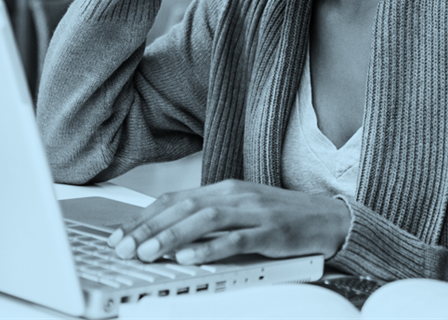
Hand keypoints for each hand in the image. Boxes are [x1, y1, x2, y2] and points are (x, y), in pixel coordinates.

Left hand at [107, 180, 351, 264]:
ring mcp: (254, 212)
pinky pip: (237, 239)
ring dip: (173, 236)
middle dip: (149, 228)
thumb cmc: (280, 218)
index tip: (120, 236)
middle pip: (184, 207)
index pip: (176, 199)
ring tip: (148, 253)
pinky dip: (210, 248)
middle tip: (124, 248)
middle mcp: (236, 195)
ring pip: (206, 220)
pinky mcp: (271, 231)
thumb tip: (167, 236)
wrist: (328, 218)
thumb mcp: (241, 211)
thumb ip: (209, 218)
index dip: (145, 217)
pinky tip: (190, 258)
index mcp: (225, 189)